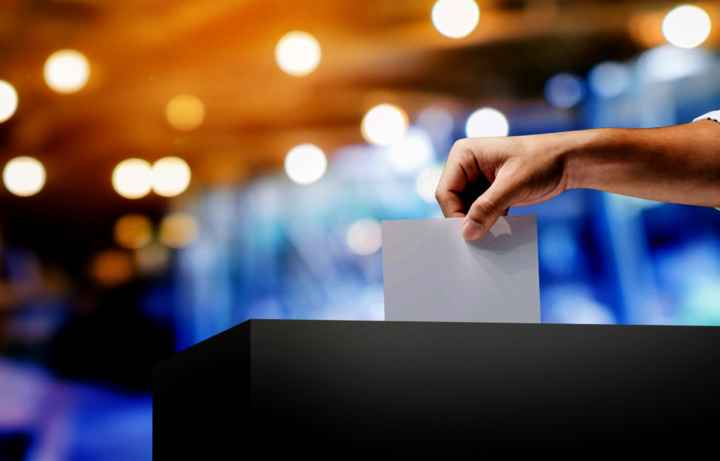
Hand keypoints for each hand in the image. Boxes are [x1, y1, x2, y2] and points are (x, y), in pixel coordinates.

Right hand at [435, 135, 569, 239]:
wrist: (569, 161)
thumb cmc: (542, 162)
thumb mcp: (513, 185)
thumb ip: (488, 208)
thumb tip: (467, 234)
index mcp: (463, 154)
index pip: (446, 192)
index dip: (454, 215)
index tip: (470, 235)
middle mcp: (465, 166)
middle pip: (454, 203)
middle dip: (467, 220)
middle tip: (479, 241)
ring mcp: (476, 179)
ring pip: (466, 210)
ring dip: (478, 224)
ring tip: (492, 235)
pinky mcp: (489, 191)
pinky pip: (480, 212)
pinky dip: (488, 223)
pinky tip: (500, 231)